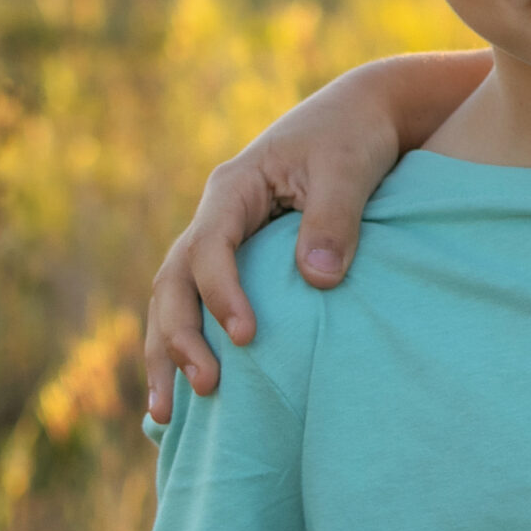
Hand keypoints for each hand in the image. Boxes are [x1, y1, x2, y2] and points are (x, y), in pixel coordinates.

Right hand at [143, 51, 490, 421]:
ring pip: (176, 300)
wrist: (363, 114)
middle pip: (174, 282)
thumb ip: (334, 219)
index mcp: (234, 188)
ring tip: (168, 415)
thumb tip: (319, 279)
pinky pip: (202, 304)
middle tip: (203, 387)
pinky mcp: (241, 261)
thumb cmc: (355, 136)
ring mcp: (223, 240)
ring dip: (169, 352)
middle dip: (178, 337)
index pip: (210, 248)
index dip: (223, 293)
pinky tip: (186, 391)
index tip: (248, 335)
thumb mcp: (349, 167)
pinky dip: (191, 343)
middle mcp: (217, 217)